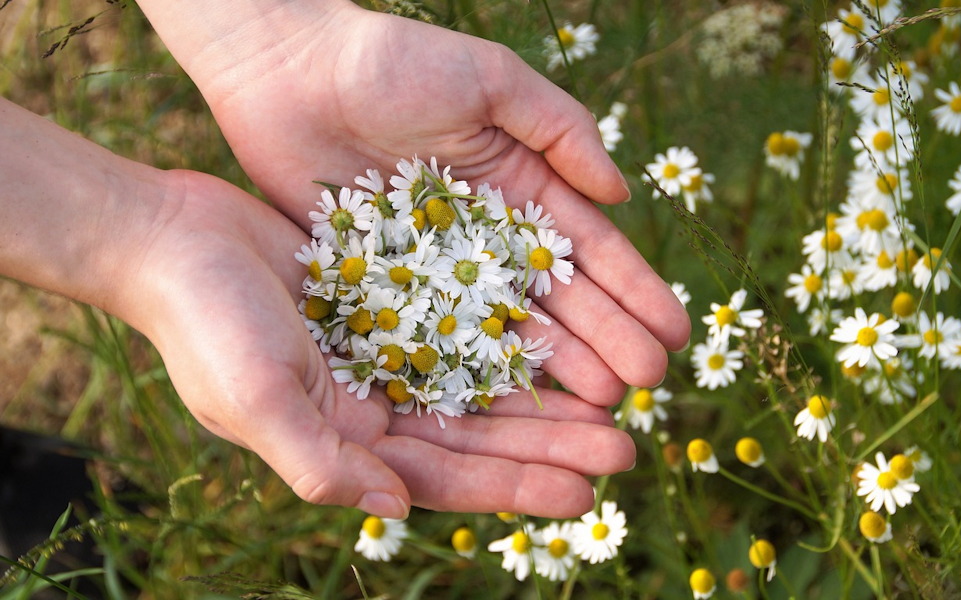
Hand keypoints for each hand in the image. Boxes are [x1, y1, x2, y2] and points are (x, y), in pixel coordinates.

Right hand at [126, 169, 635, 517]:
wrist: (171, 238)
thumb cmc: (203, 324)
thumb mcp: (254, 399)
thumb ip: (320, 462)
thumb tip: (396, 509)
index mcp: (346, 441)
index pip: (448, 477)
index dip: (517, 486)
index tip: (587, 491)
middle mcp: (373, 406)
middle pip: (480, 435)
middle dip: (551, 443)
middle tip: (626, 445)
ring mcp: (385, 352)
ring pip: (483, 382)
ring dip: (545, 394)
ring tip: (615, 397)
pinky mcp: (391, 300)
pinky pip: (466, 322)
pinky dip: (512, 333)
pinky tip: (560, 333)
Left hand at [137, 0, 691, 405]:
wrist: (289, 72)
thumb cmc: (392, 62)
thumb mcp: (490, 80)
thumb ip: (560, 129)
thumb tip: (623, 192)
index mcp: (521, 188)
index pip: (589, 249)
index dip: (633, 290)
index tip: (673, 332)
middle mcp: (487, 238)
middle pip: (557, 300)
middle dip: (606, 340)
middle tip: (644, 387)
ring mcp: (438, 270)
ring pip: (505, 329)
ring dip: (554, 367)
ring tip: (598, 406)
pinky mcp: (386, 289)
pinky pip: (436, 338)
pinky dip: (472, 372)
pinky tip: (509, 406)